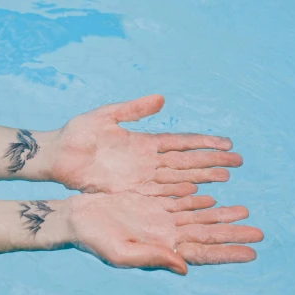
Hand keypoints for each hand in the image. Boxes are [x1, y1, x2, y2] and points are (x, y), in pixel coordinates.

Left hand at [50, 95, 241, 195]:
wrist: (56, 156)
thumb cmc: (76, 134)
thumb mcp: (106, 116)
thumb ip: (133, 109)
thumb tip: (161, 99)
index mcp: (143, 142)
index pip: (180, 142)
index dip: (204, 142)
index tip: (227, 143)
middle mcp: (146, 161)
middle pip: (186, 161)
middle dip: (211, 162)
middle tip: (238, 163)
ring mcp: (140, 177)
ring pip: (178, 178)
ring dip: (201, 179)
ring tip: (226, 179)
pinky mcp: (129, 191)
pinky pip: (159, 194)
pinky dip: (179, 194)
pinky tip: (199, 195)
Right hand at [67, 192, 262, 274]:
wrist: (74, 218)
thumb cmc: (93, 240)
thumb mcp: (122, 253)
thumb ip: (154, 258)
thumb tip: (185, 267)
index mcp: (161, 248)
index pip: (202, 253)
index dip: (226, 253)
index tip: (251, 252)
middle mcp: (164, 234)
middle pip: (206, 233)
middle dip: (232, 232)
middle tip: (259, 231)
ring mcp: (158, 217)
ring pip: (197, 215)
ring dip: (220, 215)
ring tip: (243, 211)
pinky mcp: (150, 201)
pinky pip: (180, 198)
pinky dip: (197, 198)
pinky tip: (212, 196)